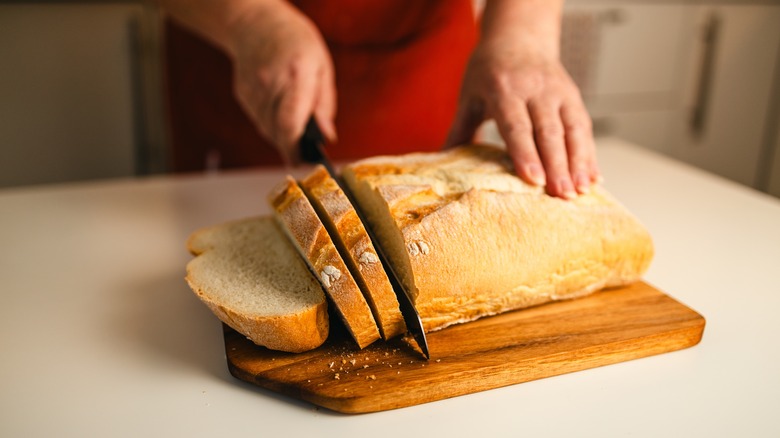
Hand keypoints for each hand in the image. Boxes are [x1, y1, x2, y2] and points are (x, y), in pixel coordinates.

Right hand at [227, 1, 335, 163]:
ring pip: (267, 130)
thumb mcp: (322, 66)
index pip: (291, 122)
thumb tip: (327, 135)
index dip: (295, 148)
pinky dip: (271, 124)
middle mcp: (270, 84)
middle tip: (302, 152)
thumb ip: (325, 104)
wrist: (256, 24)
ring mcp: (252, 90)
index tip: (302, 161)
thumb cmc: (295, 42)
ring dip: (282, 135)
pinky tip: (279, 109)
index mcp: (296, 74)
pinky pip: (259, 121)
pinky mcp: (243, 95)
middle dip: (291, 146)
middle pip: (278, 131)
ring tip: (294, 125)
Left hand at [446, 43, 599, 198]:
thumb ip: (460, 130)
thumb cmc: (489, 72)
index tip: (534, 180)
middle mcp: (535, 89)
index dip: (526, 154)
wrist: (519, 37)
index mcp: (504, 89)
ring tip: (581, 191)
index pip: (517, 126)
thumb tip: (441, 162)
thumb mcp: (469, 96)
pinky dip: (590, 154)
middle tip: (562, 196)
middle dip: (558, 165)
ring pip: (573, 129)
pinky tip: (592, 178)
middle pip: (549, 132)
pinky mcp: (574, 96)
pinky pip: (584, 127)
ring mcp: (558, 91)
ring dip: (579, 162)